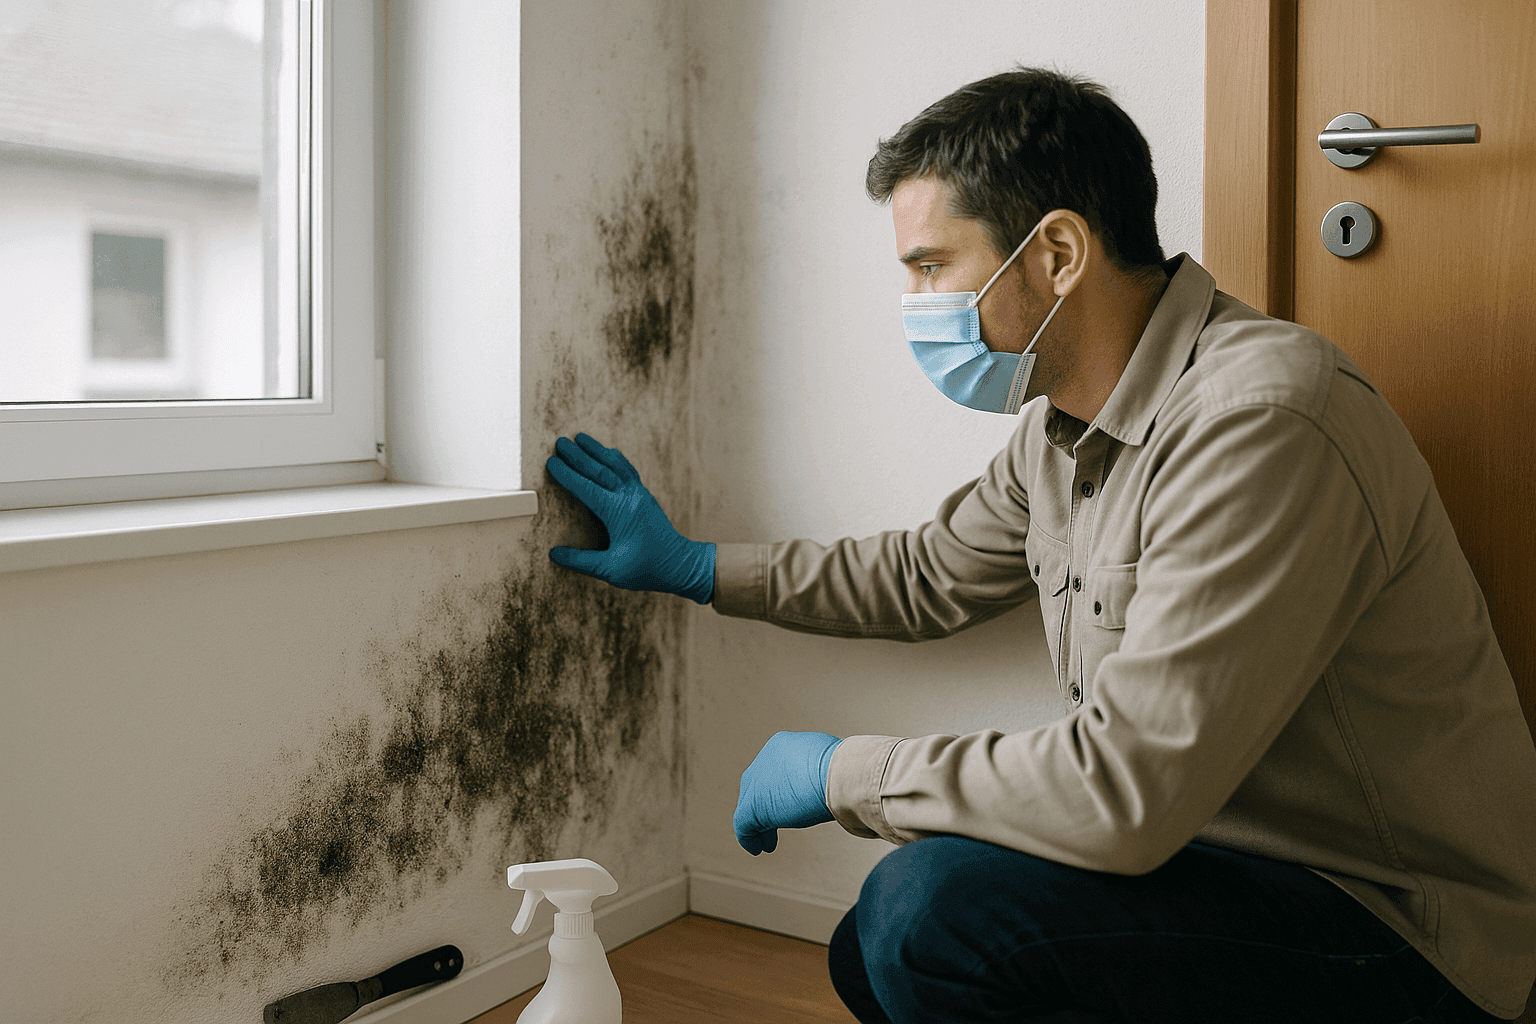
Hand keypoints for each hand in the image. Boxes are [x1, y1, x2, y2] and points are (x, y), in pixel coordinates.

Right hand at [546, 434, 715, 603]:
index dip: (567, 475)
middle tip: (560, 442)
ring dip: (597, 450)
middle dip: (578, 455)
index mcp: (619, 512)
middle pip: (599, 470)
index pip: (586, 488)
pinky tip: (609, 452)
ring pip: (615, 465)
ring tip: (580, 437)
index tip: (551, 462)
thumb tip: (555, 554)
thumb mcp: (611, 570)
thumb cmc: (647, 569)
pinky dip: (616, 459)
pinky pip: (628, 470)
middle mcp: (629, 497)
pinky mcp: (645, 497)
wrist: (681, 564)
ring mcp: (640, 494)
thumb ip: (581, 561)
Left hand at [734, 731, 843, 855]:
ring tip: (768, 842)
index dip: (778, 791)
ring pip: (750, 807)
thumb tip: (827, 784)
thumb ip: (818, 772)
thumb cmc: (844, 769)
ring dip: (760, 825)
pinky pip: (744, 826)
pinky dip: (749, 839)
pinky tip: (757, 848)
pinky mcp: (753, 806)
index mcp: (782, 745)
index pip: (774, 770)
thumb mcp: (828, 764)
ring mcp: (756, 783)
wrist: (841, 775)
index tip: (789, 805)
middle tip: (775, 825)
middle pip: (758, 787)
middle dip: (766, 807)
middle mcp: (765, 760)